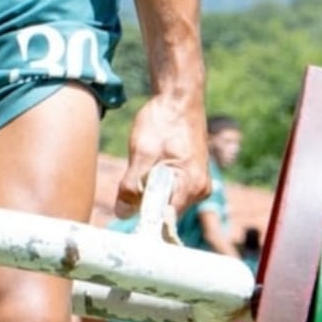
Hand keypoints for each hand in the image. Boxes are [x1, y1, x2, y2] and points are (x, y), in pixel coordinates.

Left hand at [115, 91, 208, 218]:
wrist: (178, 97)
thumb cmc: (163, 120)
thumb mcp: (142, 153)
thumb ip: (132, 186)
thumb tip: (121, 214)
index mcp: (191, 186)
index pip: (166, 222)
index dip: (145, 225)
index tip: (126, 223)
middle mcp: (200, 189)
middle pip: (166, 214)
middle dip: (146, 207)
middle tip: (128, 192)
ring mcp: (198, 182)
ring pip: (167, 201)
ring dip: (150, 194)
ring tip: (142, 170)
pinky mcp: (193, 175)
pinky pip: (172, 190)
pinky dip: (157, 184)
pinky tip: (150, 166)